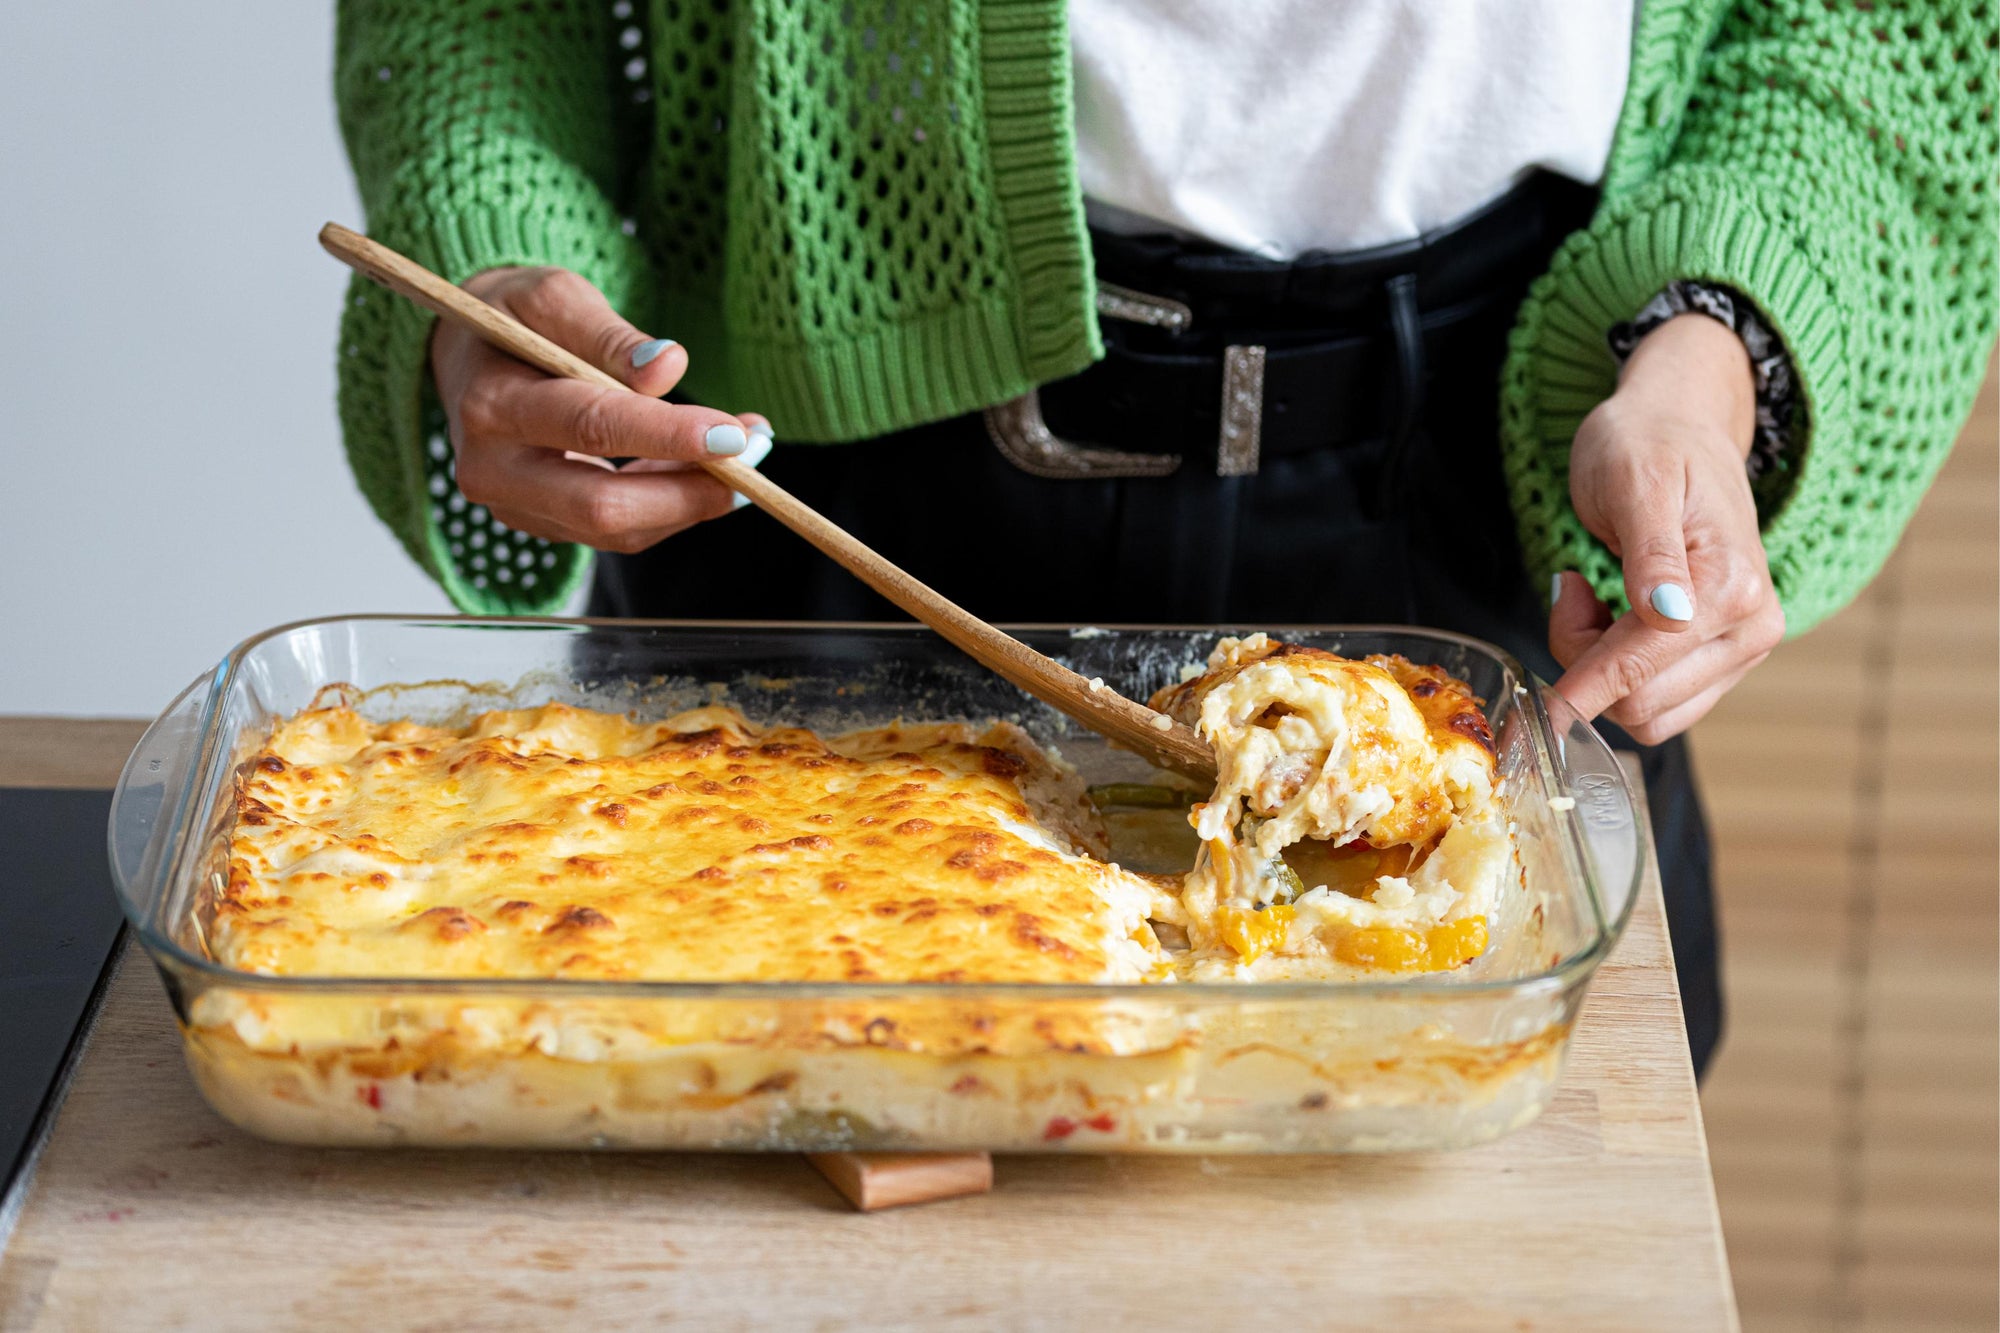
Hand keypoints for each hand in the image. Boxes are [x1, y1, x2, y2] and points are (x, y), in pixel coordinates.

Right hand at [430, 266, 770, 553]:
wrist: (470, 355)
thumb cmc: (516, 318)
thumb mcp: (555, 298)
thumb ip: (608, 334)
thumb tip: (666, 367)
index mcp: (490, 404)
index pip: (590, 427)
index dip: (666, 435)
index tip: (732, 434)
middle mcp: (492, 470)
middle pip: (603, 506)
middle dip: (690, 491)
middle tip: (756, 458)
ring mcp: (515, 508)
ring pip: (619, 530)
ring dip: (693, 499)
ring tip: (747, 453)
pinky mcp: (542, 524)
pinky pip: (620, 530)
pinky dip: (672, 502)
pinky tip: (706, 466)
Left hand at [1550, 314, 1785, 743]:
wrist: (1680, 427)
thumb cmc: (1648, 445)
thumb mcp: (1637, 480)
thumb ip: (1651, 551)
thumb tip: (1669, 616)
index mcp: (1732, 587)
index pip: (1641, 667)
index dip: (1581, 684)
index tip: (1536, 710)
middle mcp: (1752, 627)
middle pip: (1642, 702)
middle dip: (1585, 661)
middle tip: (1572, 590)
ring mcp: (1742, 648)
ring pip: (1649, 712)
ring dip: (1602, 671)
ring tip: (1594, 600)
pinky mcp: (1723, 659)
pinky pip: (1658, 701)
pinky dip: (1619, 675)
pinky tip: (1611, 619)